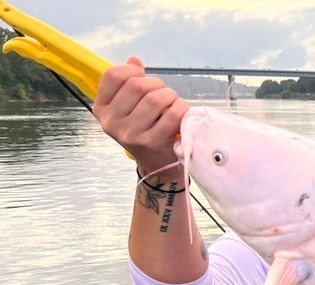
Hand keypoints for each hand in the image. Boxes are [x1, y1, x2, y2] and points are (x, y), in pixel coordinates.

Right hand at [93, 57, 187, 175]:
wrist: (156, 163)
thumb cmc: (144, 128)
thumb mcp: (129, 107)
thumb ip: (129, 82)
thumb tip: (134, 60)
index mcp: (102, 109)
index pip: (113, 76)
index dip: (132, 70)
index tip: (142, 76)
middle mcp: (112, 122)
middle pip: (137, 85)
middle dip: (156, 83)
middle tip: (163, 92)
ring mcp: (131, 134)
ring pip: (154, 99)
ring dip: (170, 95)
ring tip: (172, 101)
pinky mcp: (152, 143)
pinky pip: (171, 115)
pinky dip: (181, 107)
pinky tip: (181, 110)